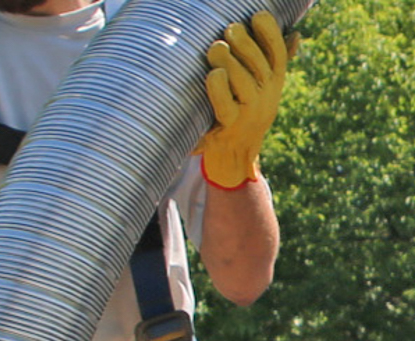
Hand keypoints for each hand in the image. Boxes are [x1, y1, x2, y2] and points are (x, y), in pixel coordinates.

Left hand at [198, 11, 297, 188]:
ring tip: (216, 47)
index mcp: (274, 82)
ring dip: (230, 63)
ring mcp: (248, 114)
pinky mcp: (229, 129)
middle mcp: (265, 97)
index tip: (257, 15)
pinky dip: (219, 90)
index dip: (270, 33)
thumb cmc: (244, 114)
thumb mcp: (264, 88)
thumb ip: (276, 62)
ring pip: (243, 84)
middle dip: (245, 45)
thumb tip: (296, 33)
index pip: (277, 53)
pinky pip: (225, 106)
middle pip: (259, 66)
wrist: (235, 157)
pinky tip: (213, 74)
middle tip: (230, 29)